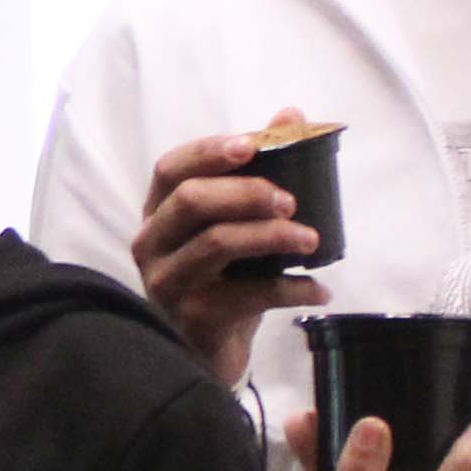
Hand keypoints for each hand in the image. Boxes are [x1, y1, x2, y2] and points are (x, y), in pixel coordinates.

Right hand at [128, 134, 326, 387]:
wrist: (211, 355)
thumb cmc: (222, 283)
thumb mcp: (236, 228)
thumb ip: (256, 173)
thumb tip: (290, 115)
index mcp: (158, 215)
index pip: (170, 169)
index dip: (208, 151)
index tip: (251, 144)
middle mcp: (152, 245)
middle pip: (192, 200)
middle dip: (248, 192)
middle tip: (292, 200)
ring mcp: (168, 282)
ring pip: (218, 242)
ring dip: (274, 236)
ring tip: (313, 240)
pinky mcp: (193, 318)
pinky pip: (248, 294)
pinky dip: (291, 289)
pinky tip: (318, 290)